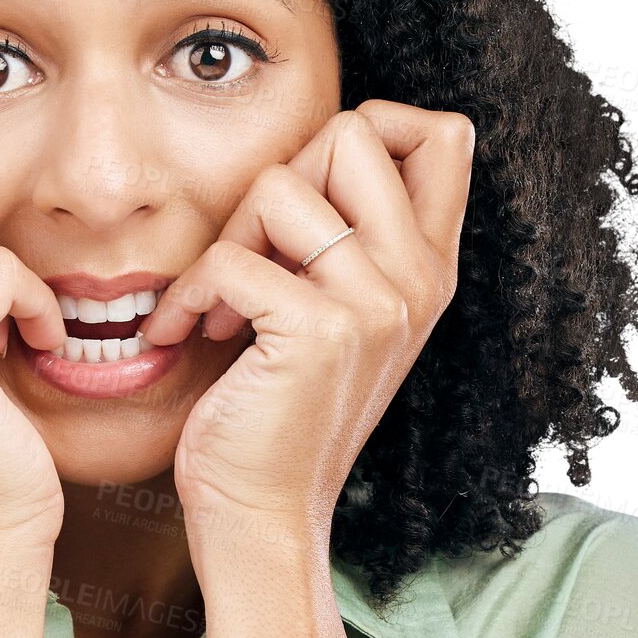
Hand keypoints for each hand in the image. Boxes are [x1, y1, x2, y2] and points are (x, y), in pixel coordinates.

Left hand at [136, 101, 473, 535]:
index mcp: (430, 265)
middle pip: (353, 130)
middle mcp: (418, 278)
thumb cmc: (283, 404)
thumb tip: (320, 143)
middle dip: (279, 176)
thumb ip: (349, 233)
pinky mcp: (320, 333)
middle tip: (254, 246)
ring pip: (278, 184)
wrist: (265, 513)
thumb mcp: (338, 309)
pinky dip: (189, 294)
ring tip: (220, 298)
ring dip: (226, 238)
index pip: (447, 133)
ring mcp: (377, 303)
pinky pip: (229, 259)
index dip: (377, 124)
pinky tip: (190, 334)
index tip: (315, 188)